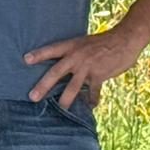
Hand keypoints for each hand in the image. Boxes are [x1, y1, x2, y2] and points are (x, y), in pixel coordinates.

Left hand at [24, 27, 146, 109]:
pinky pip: (93, 92)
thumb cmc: (105, 41)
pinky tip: (91, 107)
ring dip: (65, 100)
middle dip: (44, 85)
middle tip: (32, 97)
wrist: (125, 39)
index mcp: (72, 46)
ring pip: (72, 86)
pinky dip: (91, 100)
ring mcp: (88, 66)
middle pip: (56, 72)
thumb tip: (66, 67)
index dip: (39, 55)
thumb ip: (76, 54)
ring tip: (60, 110)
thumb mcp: (86, 43)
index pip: (52, 50)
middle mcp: (77, 56)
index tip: (25, 60)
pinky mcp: (99, 75)